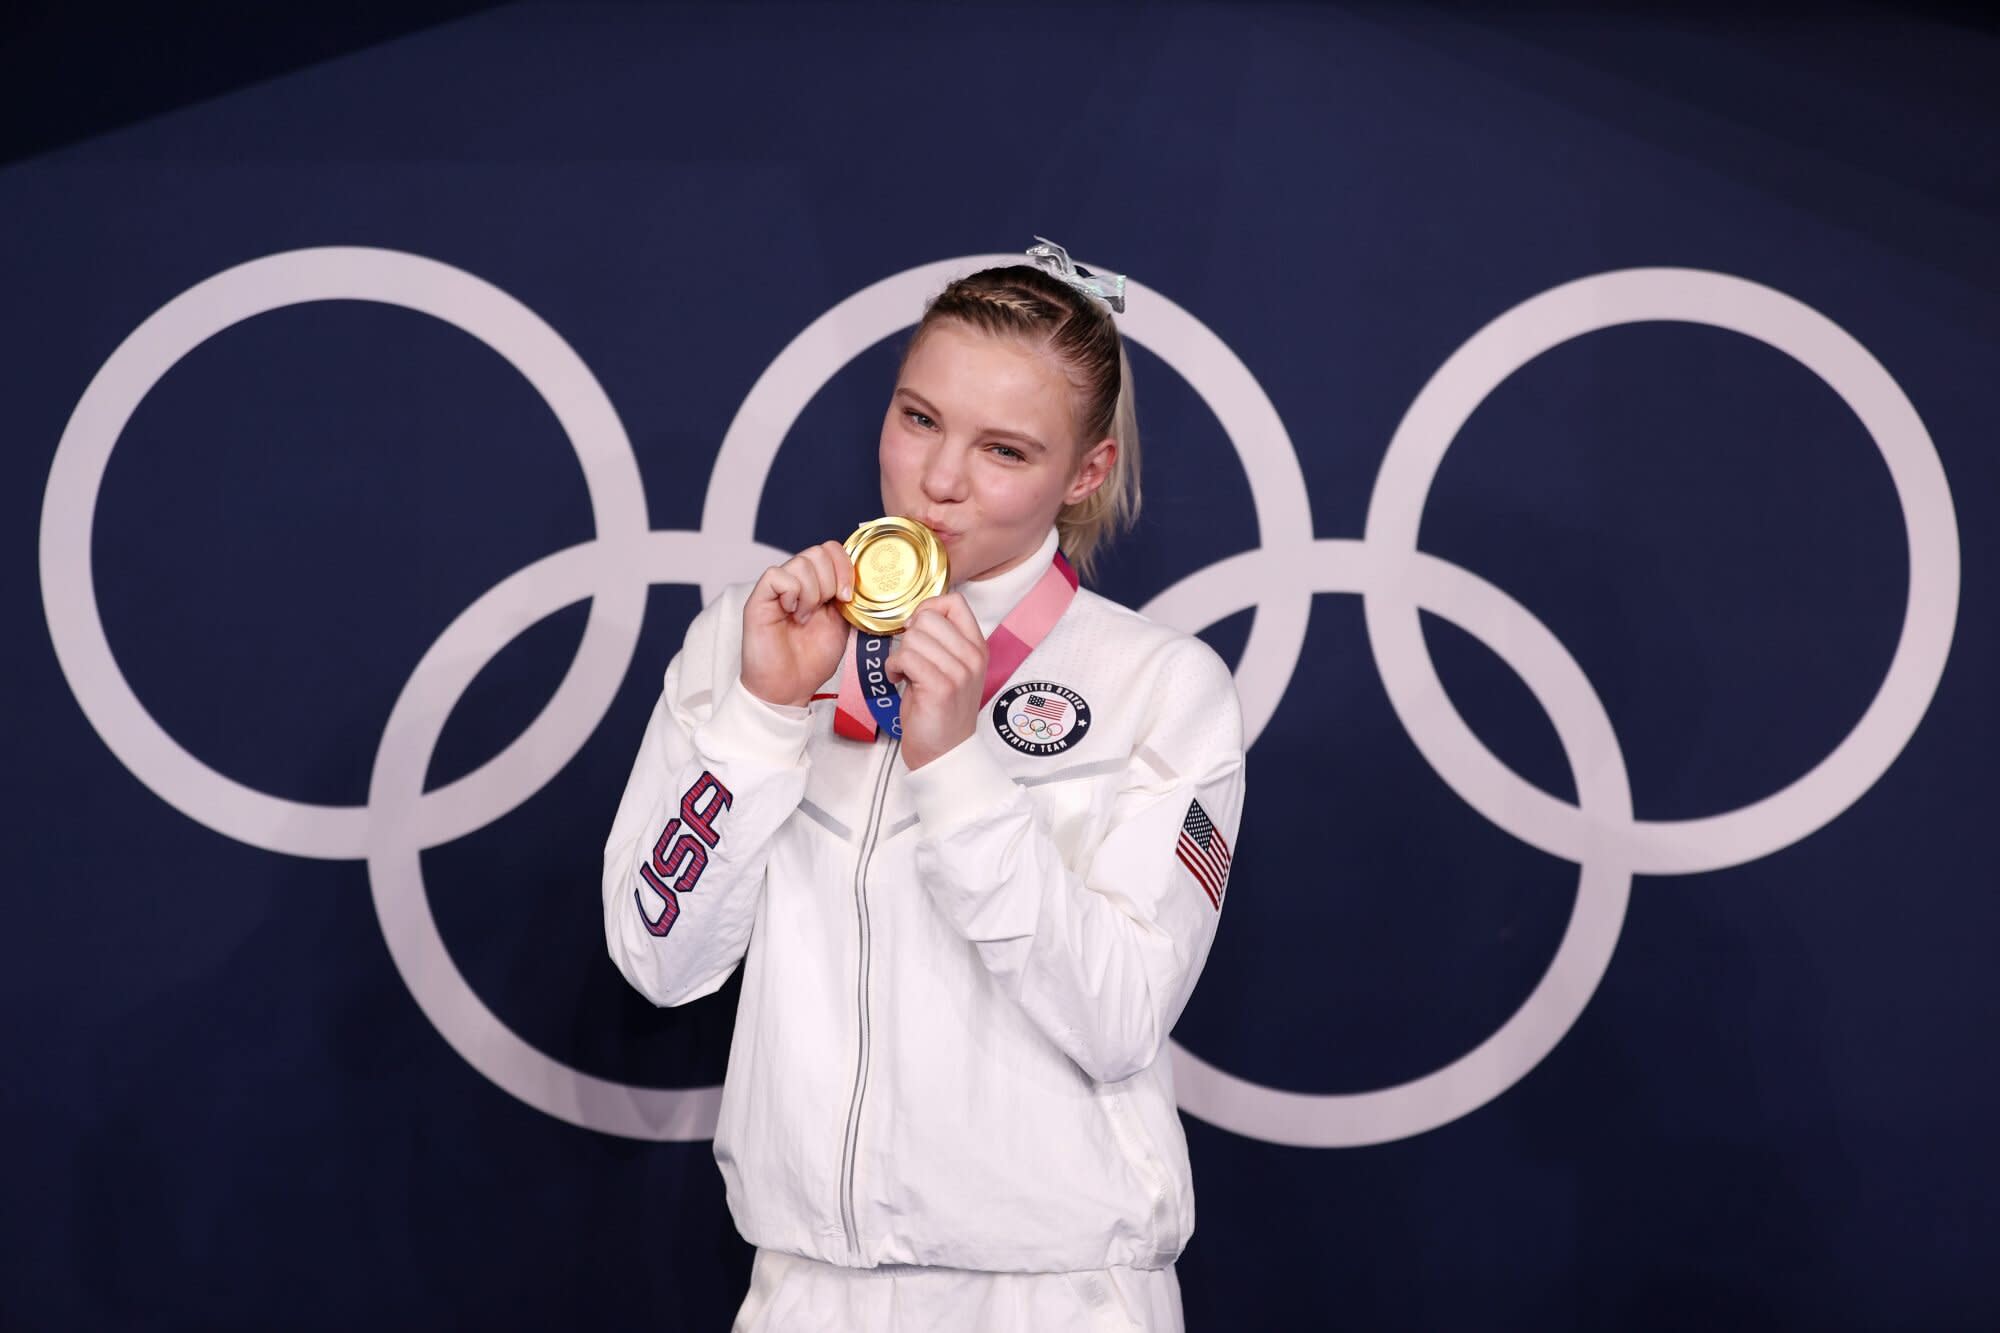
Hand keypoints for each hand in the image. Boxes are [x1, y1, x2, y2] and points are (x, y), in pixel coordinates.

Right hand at [740, 541, 854, 707]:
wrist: (789, 688)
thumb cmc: (810, 661)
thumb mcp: (842, 626)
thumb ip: (849, 601)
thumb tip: (863, 581)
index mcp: (817, 585)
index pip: (831, 550)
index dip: (845, 566)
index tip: (847, 596)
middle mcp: (797, 582)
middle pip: (818, 551)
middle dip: (831, 580)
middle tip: (825, 608)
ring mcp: (777, 589)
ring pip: (801, 562)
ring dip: (812, 592)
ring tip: (805, 617)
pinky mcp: (759, 599)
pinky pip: (777, 575)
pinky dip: (791, 593)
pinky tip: (791, 613)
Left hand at [885, 594, 987, 769]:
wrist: (944, 753)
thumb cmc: (940, 711)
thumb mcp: (951, 668)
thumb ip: (942, 640)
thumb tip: (918, 614)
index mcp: (977, 647)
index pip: (954, 602)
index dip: (928, 609)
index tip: (919, 631)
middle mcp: (973, 657)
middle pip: (929, 616)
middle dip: (910, 635)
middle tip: (911, 659)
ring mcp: (959, 673)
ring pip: (914, 637)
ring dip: (900, 654)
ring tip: (906, 673)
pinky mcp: (940, 688)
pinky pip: (905, 657)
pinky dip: (893, 668)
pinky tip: (898, 680)